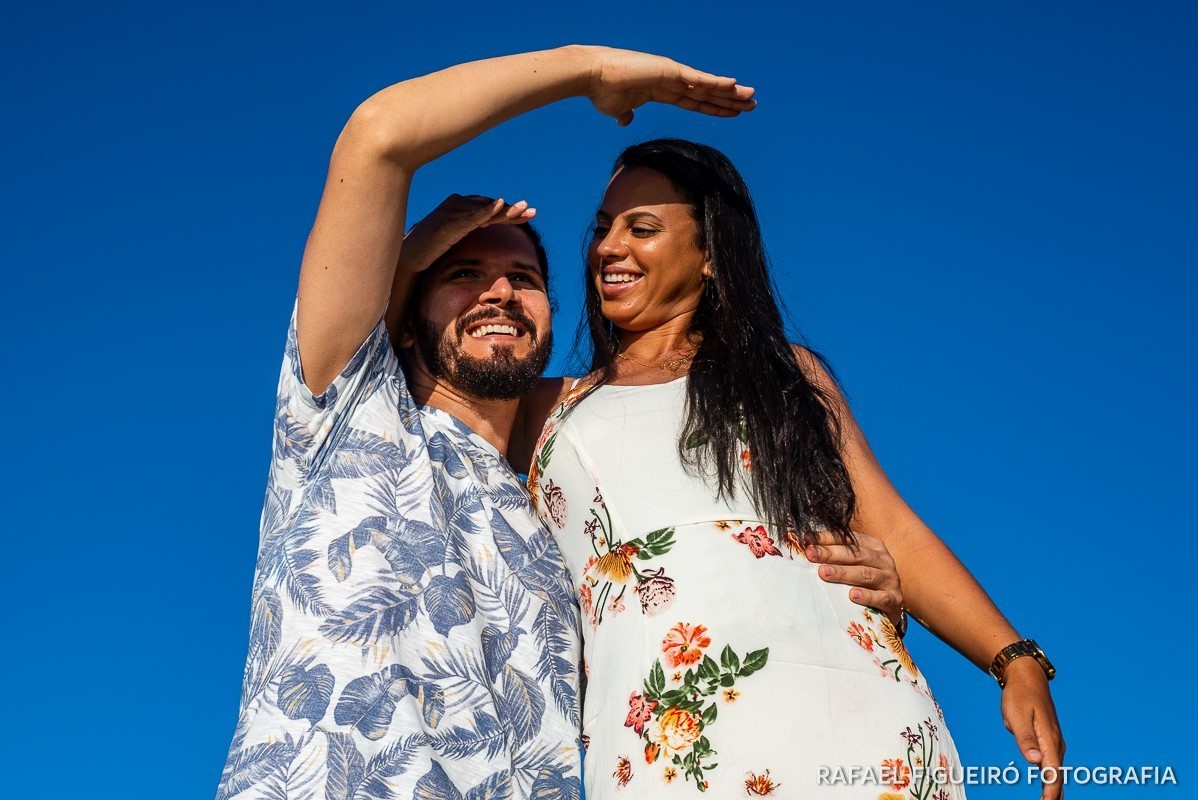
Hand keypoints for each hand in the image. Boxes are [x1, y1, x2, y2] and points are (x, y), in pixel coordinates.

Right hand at [398, 194, 535, 274]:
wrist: (406, 256)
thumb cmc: (428, 249)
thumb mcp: (452, 237)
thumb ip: (467, 230)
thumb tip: (483, 229)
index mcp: (460, 209)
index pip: (489, 208)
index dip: (509, 211)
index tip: (529, 214)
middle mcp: (457, 205)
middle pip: (490, 206)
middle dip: (512, 210)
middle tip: (533, 211)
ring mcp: (452, 213)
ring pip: (484, 210)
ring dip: (505, 210)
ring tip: (524, 209)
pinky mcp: (449, 224)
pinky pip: (471, 216)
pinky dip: (486, 211)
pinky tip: (499, 206)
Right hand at [584, 46, 755, 126]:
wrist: (592, 76)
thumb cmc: (602, 91)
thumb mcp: (618, 109)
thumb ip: (626, 114)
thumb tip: (625, 120)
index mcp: (662, 91)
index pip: (695, 102)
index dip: (714, 108)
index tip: (732, 112)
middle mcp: (671, 81)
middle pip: (706, 94)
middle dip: (729, 100)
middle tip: (751, 104)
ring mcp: (672, 75)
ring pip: (707, 86)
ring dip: (730, 92)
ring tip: (750, 96)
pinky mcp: (669, 70)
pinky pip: (697, 79)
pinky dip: (715, 83)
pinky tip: (733, 86)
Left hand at [805, 531, 903, 628]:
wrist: (890, 606)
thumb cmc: (866, 581)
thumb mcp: (855, 564)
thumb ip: (837, 553)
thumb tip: (807, 542)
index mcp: (874, 547)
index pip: (850, 539)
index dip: (828, 538)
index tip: (807, 539)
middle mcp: (884, 561)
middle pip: (856, 554)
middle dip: (831, 553)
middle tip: (811, 554)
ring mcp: (890, 580)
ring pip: (866, 574)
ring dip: (844, 573)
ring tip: (824, 572)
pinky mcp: (894, 600)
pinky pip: (881, 597)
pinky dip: (867, 596)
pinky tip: (852, 595)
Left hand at [1001, 659, 1065, 799]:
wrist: (1026, 678)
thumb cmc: (1019, 695)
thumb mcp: (1017, 715)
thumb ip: (1025, 739)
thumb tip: (1036, 762)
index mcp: (1049, 739)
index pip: (1053, 772)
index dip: (1051, 790)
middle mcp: (1056, 743)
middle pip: (1057, 775)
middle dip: (1054, 795)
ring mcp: (1053, 742)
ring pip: (1056, 771)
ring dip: (1054, 789)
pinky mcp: (1048, 741)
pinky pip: (1051, 764)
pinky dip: (1051, 779)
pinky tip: (1048, 788)